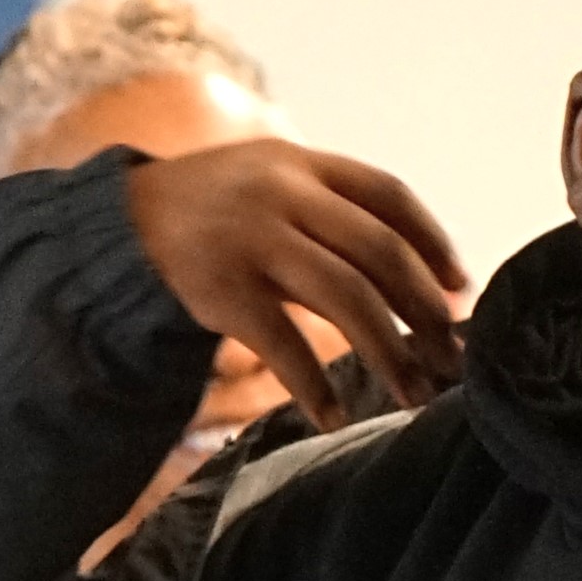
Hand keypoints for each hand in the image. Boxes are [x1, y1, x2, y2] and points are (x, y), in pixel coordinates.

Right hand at [123, 136, 468, 426]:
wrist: (120, 226)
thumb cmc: (221, 213)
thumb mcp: (275, 184)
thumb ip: (338, 213)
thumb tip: (431, 280)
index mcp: (302, 164)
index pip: (389, 195)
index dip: (434, 242)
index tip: (462, 289)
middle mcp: (281, 193)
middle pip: (381, 252)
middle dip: (426, 312)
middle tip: (452, 359)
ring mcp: (250, 237)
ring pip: (347, 298)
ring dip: (391, 355)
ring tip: (415, 396)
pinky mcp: (220, 286)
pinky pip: (284, 343)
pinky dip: (315, 386)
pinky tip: (335, 416)